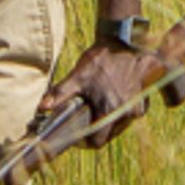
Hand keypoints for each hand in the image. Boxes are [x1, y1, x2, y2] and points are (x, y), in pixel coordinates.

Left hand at [33, 41, 150, 148]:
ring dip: (109, 120)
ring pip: (120, 124)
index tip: (79, 136)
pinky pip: (130, 114)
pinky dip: (121, 111)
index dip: (86, 142)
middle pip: (109, 134)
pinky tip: (112, 98)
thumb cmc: (102, 59)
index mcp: (108, 111)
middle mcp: (125, 113)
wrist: (128, 42)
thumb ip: (60, 93)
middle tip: (87, 119)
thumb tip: (42, 107)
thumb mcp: (78, 75)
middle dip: (98, 130)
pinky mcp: (143, 100)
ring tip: (99, 106)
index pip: (98, 141)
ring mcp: (136, 107)